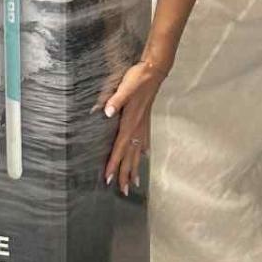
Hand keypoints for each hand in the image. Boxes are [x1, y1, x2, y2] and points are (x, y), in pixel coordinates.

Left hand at [102, 59, 165, 194]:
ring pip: (138, 152)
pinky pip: (144, 141)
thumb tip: (107, 112)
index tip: (109, 179)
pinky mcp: (146, 119)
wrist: (154, 70)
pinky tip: (145, 156)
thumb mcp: (125, 87)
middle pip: (130, 156)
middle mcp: (138, 127)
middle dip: (125, 174)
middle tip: (122, 191)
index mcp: (130, 122)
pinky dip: (143, 151)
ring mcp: (143, 125)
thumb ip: (116, 100)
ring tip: (133, 183)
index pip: (120, 148)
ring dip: (135, 168)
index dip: (114, 164)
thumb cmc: (138, 78)